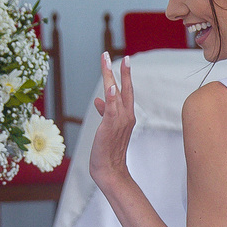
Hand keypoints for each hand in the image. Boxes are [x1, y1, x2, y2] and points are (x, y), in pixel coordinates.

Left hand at [90, 51, 135, 187]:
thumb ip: (105, 112)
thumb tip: (99, 99)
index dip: (125, 76)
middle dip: (122, 71)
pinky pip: (111, 111)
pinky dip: (111, 99)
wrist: (109, 170)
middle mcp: (126, 117)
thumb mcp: (106, 128)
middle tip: (120, 55)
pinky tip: (110, 87)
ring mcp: (119, 122)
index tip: (124, 60)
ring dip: (112, 76)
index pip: (126, 92)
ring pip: (116, 95)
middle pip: (124, 89)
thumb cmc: (107, 151)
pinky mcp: (109, 128)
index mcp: (126, 116)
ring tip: (108, 61)